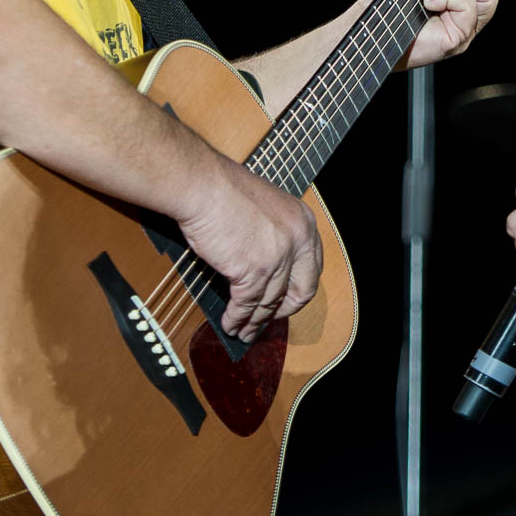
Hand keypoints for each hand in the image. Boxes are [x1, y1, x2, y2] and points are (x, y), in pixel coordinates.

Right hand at [174, 153, 323, 341]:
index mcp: (303, 222)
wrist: (202, 185)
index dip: (298, 289)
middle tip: (268, 319)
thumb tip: (266, 266)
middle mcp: (298, 240)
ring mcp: (278, 257)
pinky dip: (237, 318)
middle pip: (302, 290)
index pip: (312, 267)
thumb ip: (274, 234)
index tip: (285, 300)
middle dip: (284, 311)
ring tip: (243, 331)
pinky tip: (230, 323)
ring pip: (270, 302)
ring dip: (255, 322)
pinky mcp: (254, 271)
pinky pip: (247, 304)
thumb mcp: (266, 207)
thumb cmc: (223, 190)